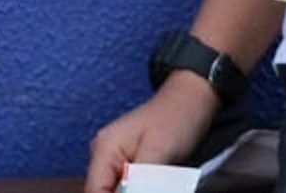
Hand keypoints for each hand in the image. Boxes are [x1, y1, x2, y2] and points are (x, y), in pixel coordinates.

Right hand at [84, 77, 219, 192]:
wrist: (190, 100)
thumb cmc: (176, 118)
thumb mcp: (158, 153)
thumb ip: (139, 184)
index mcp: (104, 149)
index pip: (95, 191)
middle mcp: (103, 155)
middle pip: (104, 192)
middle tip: (157, 184)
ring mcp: (114, 160)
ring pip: (116, 190)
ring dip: (138, 190)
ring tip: (161, 180)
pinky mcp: (128, 165)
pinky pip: (128, 187)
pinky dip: (141, 189)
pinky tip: (159, 182)